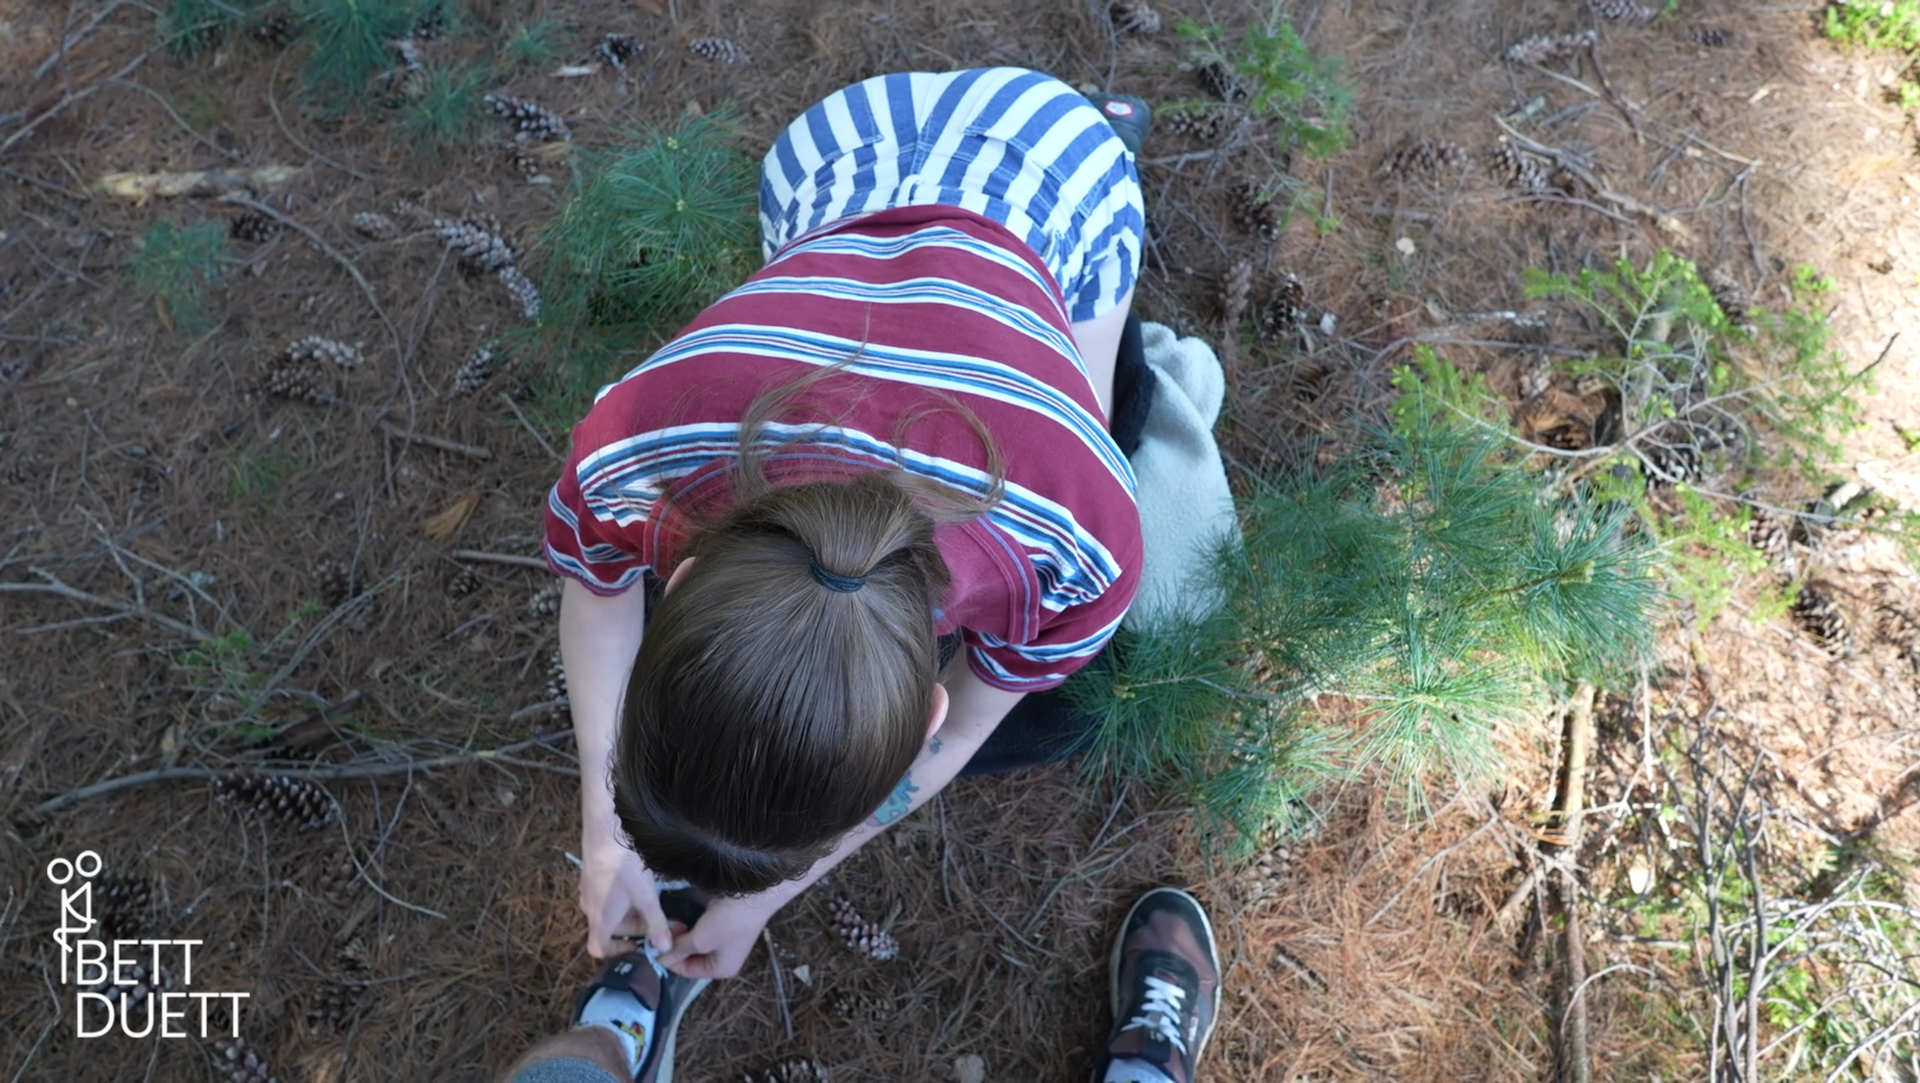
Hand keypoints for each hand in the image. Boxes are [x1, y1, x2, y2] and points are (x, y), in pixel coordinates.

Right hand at [578, 836, 671, 957]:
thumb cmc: (624, 866)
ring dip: (631, 911)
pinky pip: (606, 894)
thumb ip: (656, 924)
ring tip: (653, 900)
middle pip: (610, 929)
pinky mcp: (592, 874)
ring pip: (610, 910)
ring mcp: (588, 889)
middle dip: (635, 928)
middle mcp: (589, 907)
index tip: (638, 945)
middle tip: (660, 920)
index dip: (617, 953)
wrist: (605, 828)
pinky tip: (640, 882)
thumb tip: (665, 949)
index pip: (597, 949)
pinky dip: (623, 897)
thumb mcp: (646, 897)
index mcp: (600, 919)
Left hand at [657, 893, 781, 979]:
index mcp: (720, 969)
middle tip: (669, 928)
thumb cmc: (730, 921)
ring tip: (677, 921)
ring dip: (684, 933)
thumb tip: (660, 958)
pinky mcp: (727, 925)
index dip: (669, 959)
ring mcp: (726, 941)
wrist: (757, 894)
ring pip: (696, 942)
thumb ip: (679, 949)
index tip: (654, 944)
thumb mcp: (701, 939)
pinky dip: (694, 925)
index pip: (686, 970)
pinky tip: (688, 915)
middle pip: (691, 957)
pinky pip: (704, 930)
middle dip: (677, 944)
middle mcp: (724, 958)